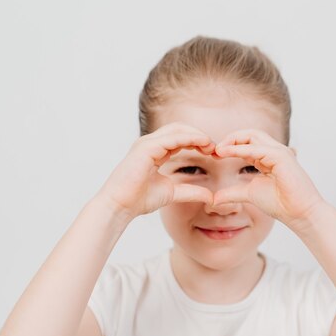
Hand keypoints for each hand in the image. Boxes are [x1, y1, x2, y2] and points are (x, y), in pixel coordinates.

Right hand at [94, 122, 215, 218]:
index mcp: (155, 151)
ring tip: (211, 146)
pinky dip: (189, 138)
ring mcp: (146, 143)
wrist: (120, 206)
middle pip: (180, 128)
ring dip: (197, 135)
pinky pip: (172, 138)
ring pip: (177, 129)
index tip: (213, 153)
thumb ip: (191, 192)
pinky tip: (202, 144)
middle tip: (215, 149)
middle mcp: (150, 143)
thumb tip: (211, 197)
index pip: (180, 137)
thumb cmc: (139, 199)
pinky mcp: (146, 148)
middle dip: (199, 136)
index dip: (198, 142)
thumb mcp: (173, 193)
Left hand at [211, 129, 326, 228]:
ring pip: (254, 135)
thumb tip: (214, 198)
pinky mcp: (282, 157)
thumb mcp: (249, 194)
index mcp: (268, 157)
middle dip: (231, 138)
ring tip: (218, 150)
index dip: (229, 145)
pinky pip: (258, 148)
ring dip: (233, 140)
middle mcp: (274, 151)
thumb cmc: (281, 203)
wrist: (299, 214)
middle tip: (215, 150)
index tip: (214, 155)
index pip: (247, 142)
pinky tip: (226, 153)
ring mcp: (280, 152)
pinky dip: (240, 149)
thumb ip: (232, 192)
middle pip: (250, 133)